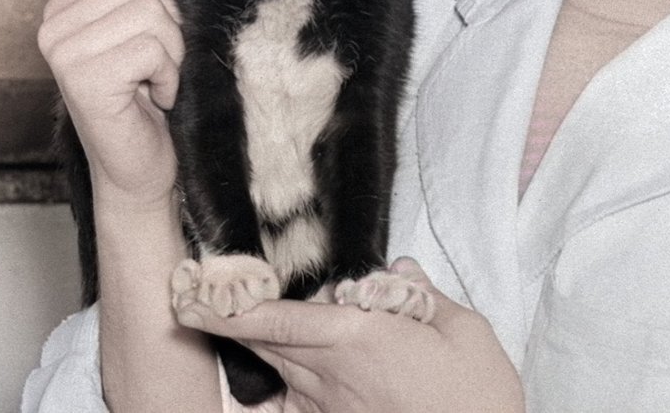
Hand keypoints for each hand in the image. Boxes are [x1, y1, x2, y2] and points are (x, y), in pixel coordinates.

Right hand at [37, 0, 184, 206]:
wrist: (136, 170)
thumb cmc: (146, 99)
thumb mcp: (143, 31)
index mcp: (66, 5)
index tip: (157, 17)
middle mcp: (55, 24)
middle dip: (171, 21)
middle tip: (157, 61)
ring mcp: (64, 51)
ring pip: (152, 11)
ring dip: (172, 52)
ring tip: (153, 80)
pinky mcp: (83, 78)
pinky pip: (152, 48)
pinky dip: (168, 76)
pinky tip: (153, 98)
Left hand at [174, 258, 524, 412]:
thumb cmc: (477, 397)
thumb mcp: (465, 332)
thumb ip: (425, 295)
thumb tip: (399, 270)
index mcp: (358, 338)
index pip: (277, 318)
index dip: (229, 306)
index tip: (192, 294)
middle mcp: (332, 373)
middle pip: (264, 339)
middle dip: (226, 318)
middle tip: (194, 295)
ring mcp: (331, 406)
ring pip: (277, 368)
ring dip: (250, 344)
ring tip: (226, 320)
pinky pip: (292, 406)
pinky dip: (272, 390)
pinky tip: (262, 385)